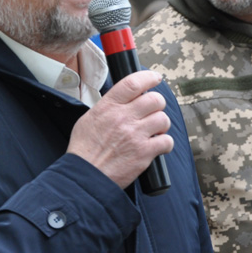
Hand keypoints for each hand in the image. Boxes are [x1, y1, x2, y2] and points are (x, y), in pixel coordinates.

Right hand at [68, 70, 172, 188]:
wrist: (85, 175)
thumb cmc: (84, 149)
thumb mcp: (89, 118)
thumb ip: (108, 106)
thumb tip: (123, 98)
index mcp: (109, 107)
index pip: (134, 83)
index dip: (149, 77)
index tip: (155, 78)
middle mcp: (123, 118)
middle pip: (155, 99)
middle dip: (158, 104)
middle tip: (153, 111)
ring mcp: (135, 135)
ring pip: (163, 119)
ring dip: (161, 124)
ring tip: (154, 130)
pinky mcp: (144, 153)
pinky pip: (166, 141)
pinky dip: (165, 143)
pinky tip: (157, 146)